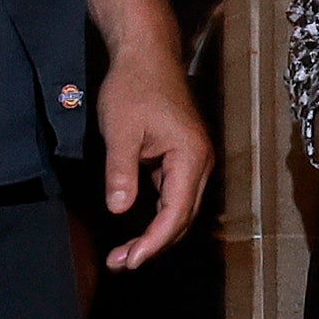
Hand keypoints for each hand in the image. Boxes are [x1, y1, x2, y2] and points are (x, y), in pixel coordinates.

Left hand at [96, 40, 212, 270]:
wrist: (146, 54)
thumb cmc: (133, 86)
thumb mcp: (120, 130)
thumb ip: (121, 171)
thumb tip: (118, 209)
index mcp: (190, 156)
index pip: (175, 213)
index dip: (153, 242)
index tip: (129, 260)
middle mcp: (200, 163)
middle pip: (182, 219)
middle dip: (153, 246)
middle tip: (120, 264)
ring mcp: (193, 161)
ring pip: (179, 211)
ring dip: (155, 235)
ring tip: (124, 255)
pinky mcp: (182, 159)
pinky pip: (173, 198)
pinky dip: (156, 217)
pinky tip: (135, 231)